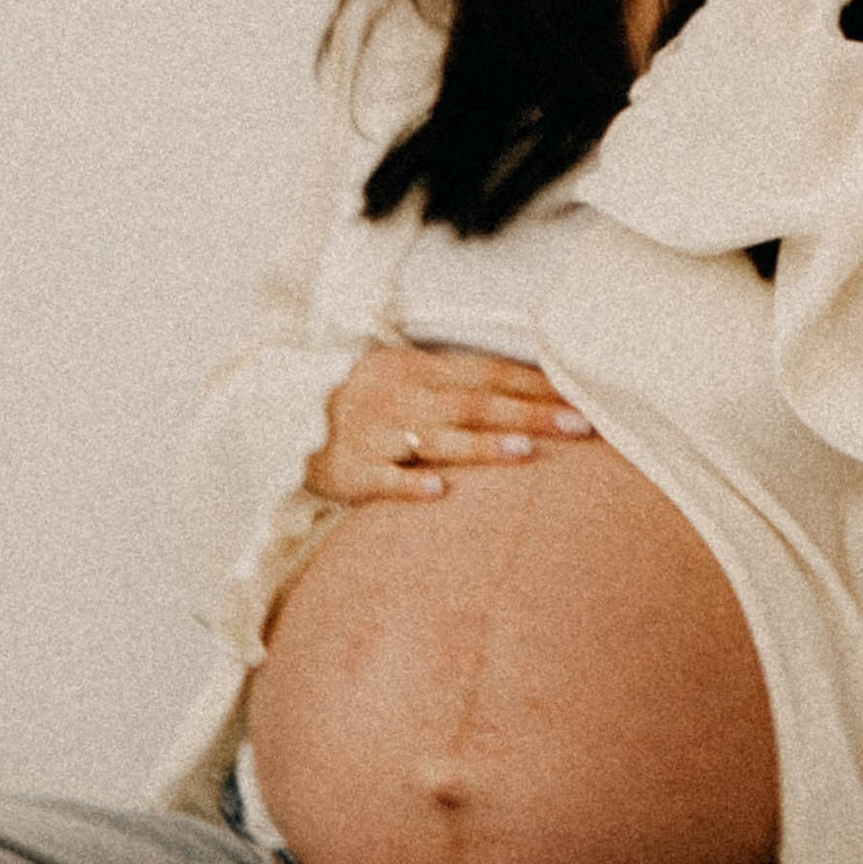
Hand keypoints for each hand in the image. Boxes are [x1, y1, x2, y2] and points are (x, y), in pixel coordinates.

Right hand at [302, 342, 593, 504]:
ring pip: (434, 439)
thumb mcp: (405, 377)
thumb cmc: (364, 402)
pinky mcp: (349, 471)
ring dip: (479, 446)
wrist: (282, 419)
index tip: (580, 399)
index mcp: (418, 370)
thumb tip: (527, 390)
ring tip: (524, 452)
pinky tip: (439, 493)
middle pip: (473, 404)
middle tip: (578, 425)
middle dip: (528, 414)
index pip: (486, 374)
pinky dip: (409, 485)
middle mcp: (401, 397)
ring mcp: (375, 434)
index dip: (533, 386)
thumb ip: (456, 384)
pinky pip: (382, 480)